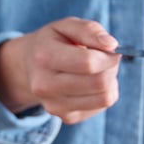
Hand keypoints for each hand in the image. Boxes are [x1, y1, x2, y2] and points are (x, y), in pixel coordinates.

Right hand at [0, 17, 120, 123]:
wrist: (30, 67)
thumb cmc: (54, 43)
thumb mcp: (67, 26)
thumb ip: (90, 30)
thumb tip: (112, 45)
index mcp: (44, 57)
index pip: (88, 63)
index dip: (108, 57)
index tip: (113, 51)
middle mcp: (45, 86)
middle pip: (98, 83)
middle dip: (111, 69)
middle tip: (107, 60)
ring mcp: (55, 106)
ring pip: (104, 99)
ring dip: (110, 83)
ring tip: (99, 71)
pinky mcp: (67, 118)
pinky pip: (101, 107)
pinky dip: (103, 94)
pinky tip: (90, 84)